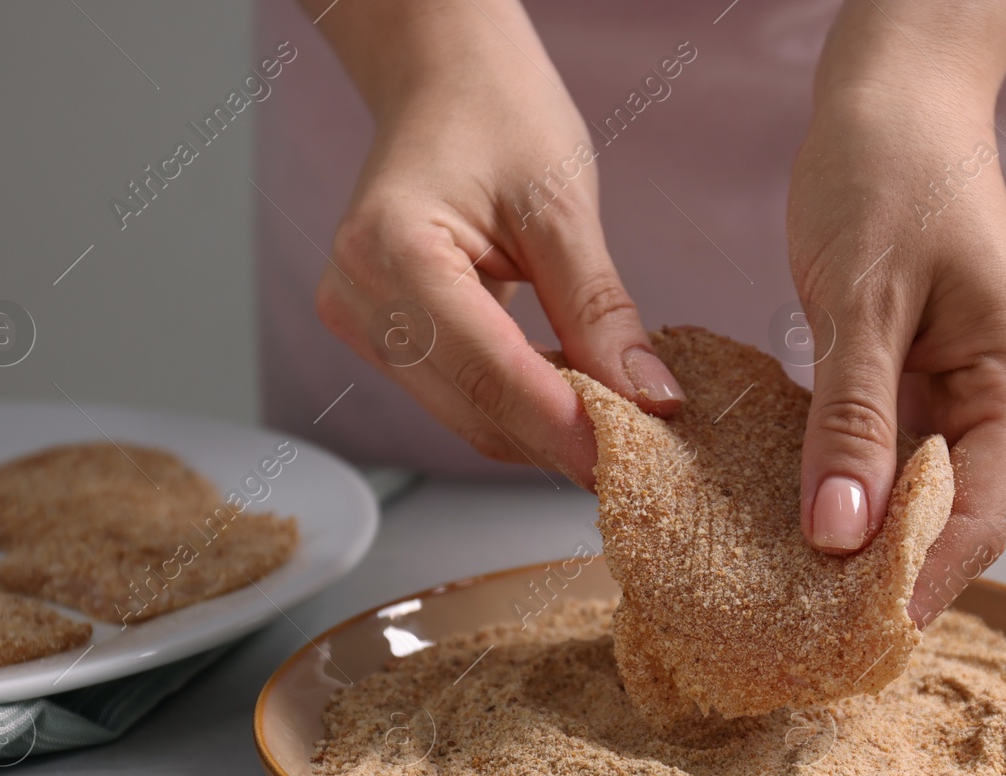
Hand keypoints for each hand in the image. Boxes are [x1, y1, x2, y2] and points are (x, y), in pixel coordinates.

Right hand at [302, 0, 681, 486]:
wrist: (442, 80)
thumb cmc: (495, 113)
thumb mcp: (563, 206)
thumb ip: (599, 311)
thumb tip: (648, 399)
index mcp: (391, 247)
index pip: (487, 369)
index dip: (561, 426)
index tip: (627, 465)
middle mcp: (358, 293)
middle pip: (471, 407)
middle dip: (557, 440)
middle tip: (638, 464)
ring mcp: (359, 318)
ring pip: (463, 414)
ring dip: (540, 432)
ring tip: (615, 434)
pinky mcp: (378, 334)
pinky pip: (455, 394)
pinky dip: (516, 407)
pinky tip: (570, 403)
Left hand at [789, 0, 1005, 623]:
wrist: (889, 99)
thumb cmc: (889, 175)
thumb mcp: (864, 300)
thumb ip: (853, 419)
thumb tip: (840, 533)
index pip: (980, 512)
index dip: (921, 580)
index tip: (855, 638)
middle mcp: (1003, 398)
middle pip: (956, 516)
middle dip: (890, 573)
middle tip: (811, 630)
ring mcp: (960, 391)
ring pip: (918, 494)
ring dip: (864, 539)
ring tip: (796, 595)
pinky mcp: (915, 379)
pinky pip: (887, 455)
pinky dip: (847, 488)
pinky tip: (795, 522)